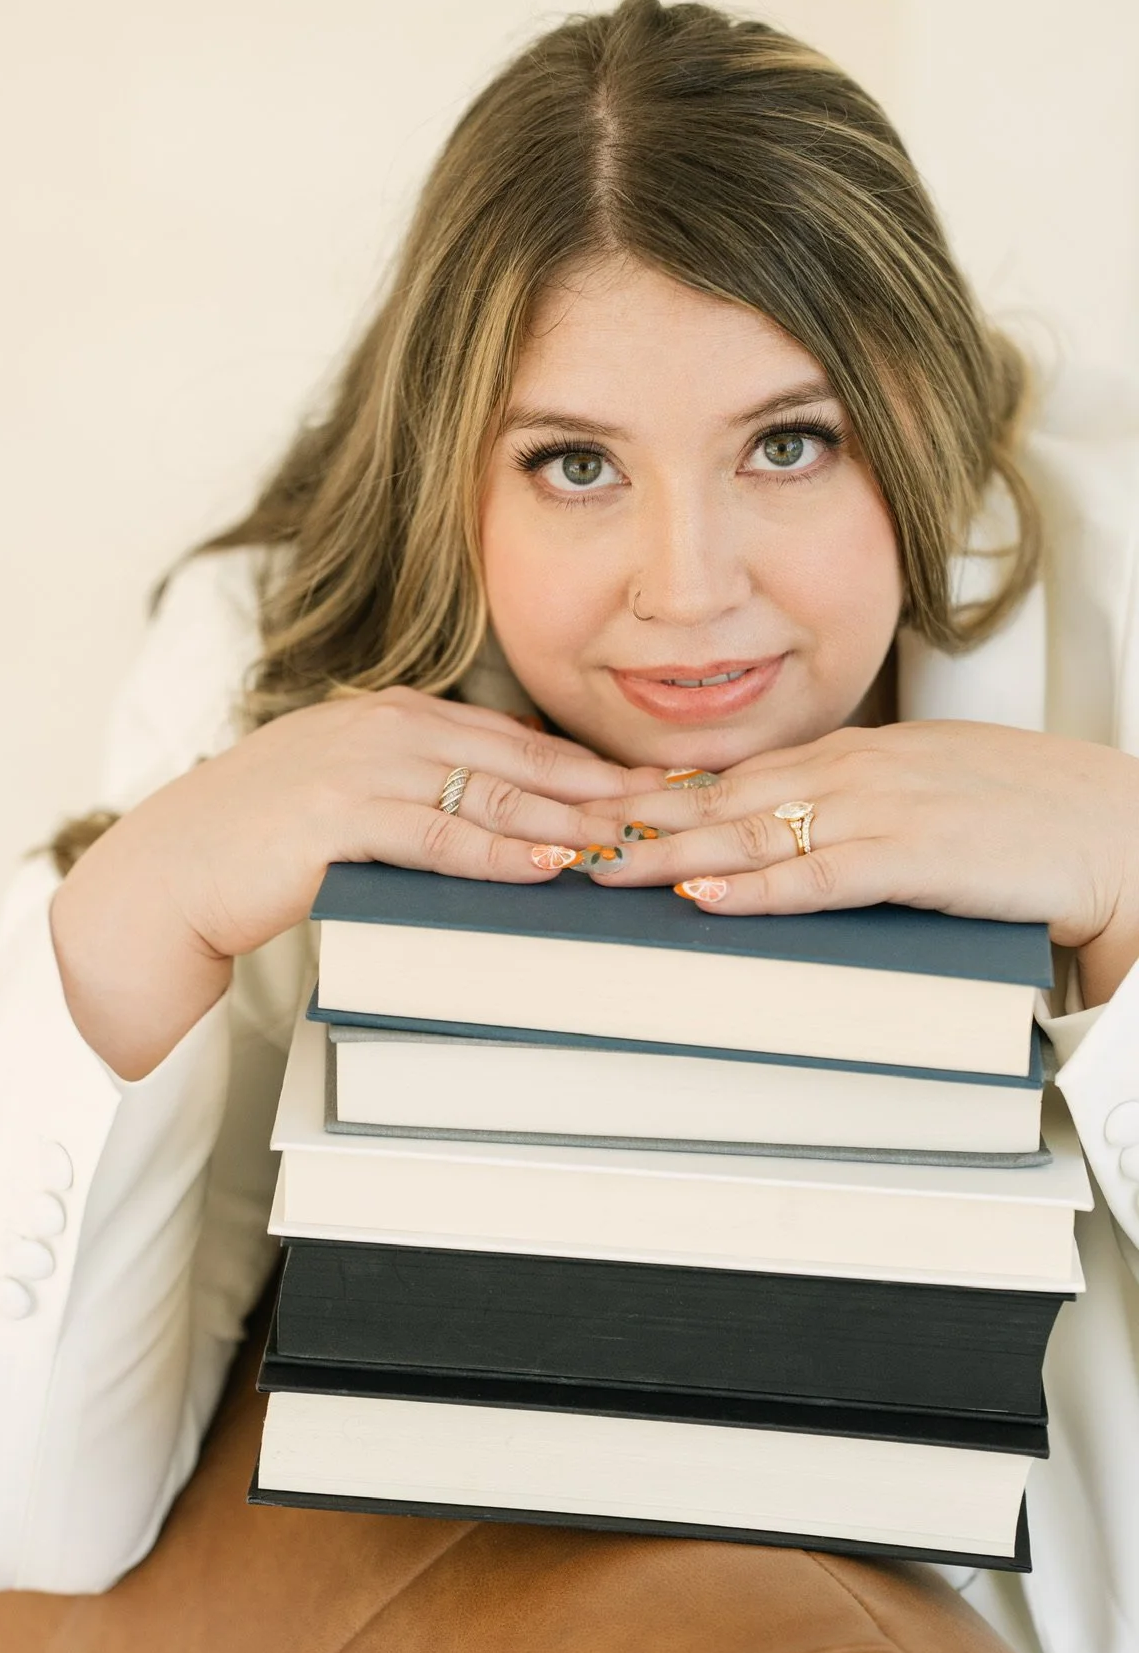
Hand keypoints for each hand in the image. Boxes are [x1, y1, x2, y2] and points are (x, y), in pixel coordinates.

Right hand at [51, 688, 633, 1076]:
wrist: (170, 871)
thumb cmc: (261, 845)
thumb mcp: (352, 797)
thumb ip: (423, 793)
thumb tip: (509, 822)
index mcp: (397, 716)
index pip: (518, 742)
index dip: (595, 766)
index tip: (660, 788)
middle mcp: (387, 728)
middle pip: (523, 762)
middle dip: (608, 789)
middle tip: (682, 813)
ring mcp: (362, 767)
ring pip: (492, 798)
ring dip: (571, 824)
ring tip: (639, 845)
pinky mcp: (338, 816)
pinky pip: (438, 837)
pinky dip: (501, 854)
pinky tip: (552, 866)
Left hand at [592, 722, 1138, 1006]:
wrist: (1103, 826)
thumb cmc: (1018, 810)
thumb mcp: (917, 786)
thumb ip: (850, 798)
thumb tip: (790, 825)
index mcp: (849, 754)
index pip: (731, 773)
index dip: (656, 791)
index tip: (595, 804)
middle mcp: (849, 773)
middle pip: (719, 799)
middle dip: (637, 819)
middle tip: (568, 835)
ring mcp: (876, 812)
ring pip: (749, 835)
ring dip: (670, 855)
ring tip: (605, 868)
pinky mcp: (909, 859)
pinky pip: (814, 877)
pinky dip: (753, 890)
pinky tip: (704, 899)